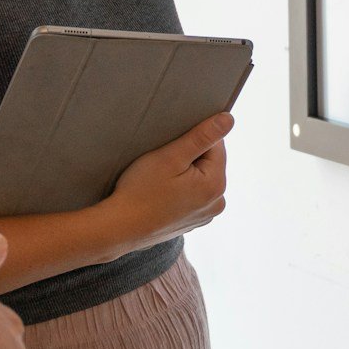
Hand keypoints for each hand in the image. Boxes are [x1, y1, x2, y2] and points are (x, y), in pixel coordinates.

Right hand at [98, 112, 232, 250]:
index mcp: (216, 184)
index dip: (192, 139)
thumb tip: (228, 119)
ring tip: (161, 179)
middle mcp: (217, 202)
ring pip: (201, 179)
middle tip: (162, 164)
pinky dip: (181, 189)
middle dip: (190, 157)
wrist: (119, 228)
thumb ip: (202, 136)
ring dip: (185, 173)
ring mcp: (205, 215)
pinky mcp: (193, 222)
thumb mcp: (171, 157)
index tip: (170, 147)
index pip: (216, 145)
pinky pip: (193, 195)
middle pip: (210, 163)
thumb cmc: (141, 190)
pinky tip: (162, 193)